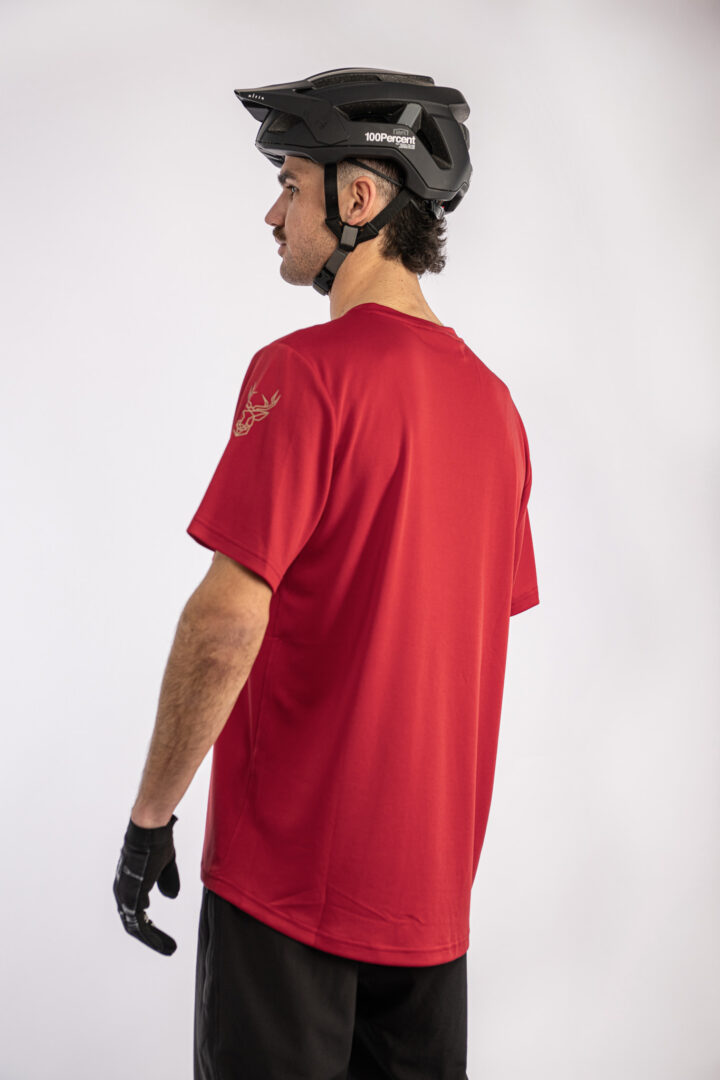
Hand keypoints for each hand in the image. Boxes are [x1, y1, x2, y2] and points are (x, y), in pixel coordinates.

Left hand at [113, 813, 179, 955]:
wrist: (150, 831)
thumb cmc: (157, 842)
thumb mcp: (165, 864)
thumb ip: (166, 881)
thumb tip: (171, 897)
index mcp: (129, 884)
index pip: (135, 911)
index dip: (147, 924)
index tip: (160, 935)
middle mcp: (123, 892)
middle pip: (134, 923)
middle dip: (151, 937)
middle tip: (167, 948)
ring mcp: (126, 895)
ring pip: (136, 927)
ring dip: (153, 940)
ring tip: (169, 949)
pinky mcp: (132, 897)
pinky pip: (140, 924)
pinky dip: (151, 936)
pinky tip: (162, 943)